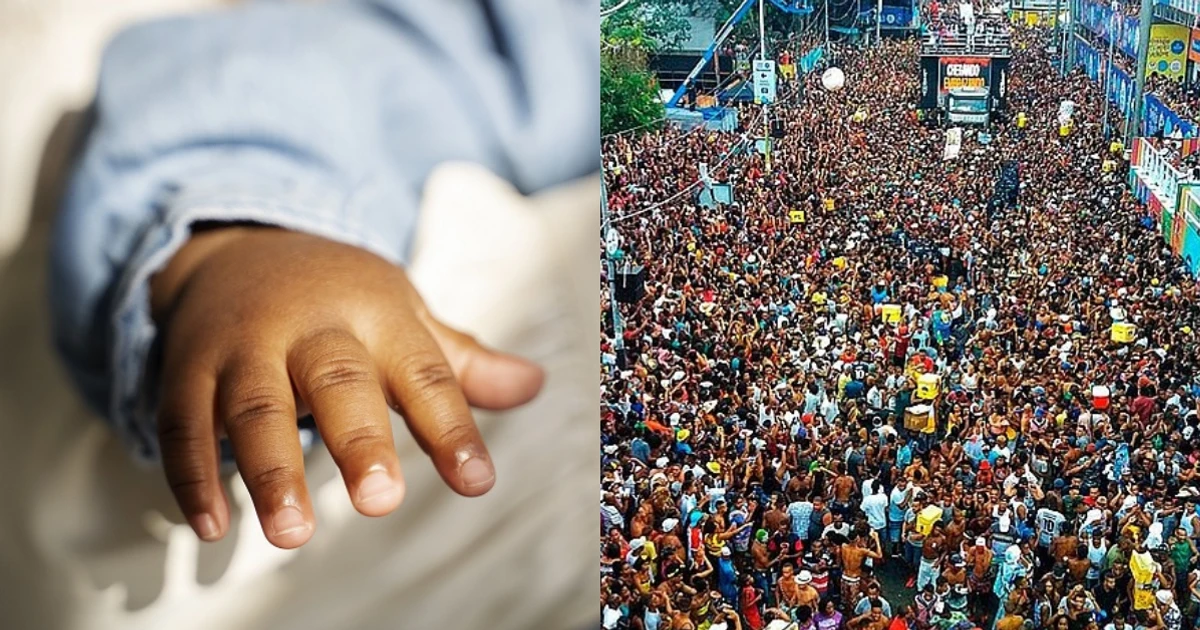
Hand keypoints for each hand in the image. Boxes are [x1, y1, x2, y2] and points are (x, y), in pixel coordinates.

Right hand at [150, 226, 543, 547]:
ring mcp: (244, 346)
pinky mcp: (187, 369)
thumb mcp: (403, 317)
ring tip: (293, 532)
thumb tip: (533, 384)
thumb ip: (462, 362)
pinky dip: (194, 474)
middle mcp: (311, 329)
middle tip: (381, 500)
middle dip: (359, 441)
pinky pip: (184, 422)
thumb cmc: (338, 299)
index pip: (424, 373)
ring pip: (255, 407)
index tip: (477, 481)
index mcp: (377, 316)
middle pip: (338, 382)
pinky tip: (214, 526)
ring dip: (271, 471)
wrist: (238, 245)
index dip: (451, 427)